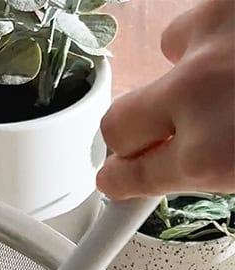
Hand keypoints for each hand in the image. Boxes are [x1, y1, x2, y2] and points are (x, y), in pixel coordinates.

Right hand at [96, 0, 234, 198]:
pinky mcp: (226, 6)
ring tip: (232, 78)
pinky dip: (217, 33)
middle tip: (164, 137)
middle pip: (118, 122)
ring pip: (168, 53)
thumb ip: (208, 168)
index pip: (129, 178)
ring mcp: (213, 41)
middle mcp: (200, 96)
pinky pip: (198, 20)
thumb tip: (180, 166)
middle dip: (135, 133)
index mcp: (211, 157)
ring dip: (191, 68)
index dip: (123, 182)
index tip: (116, 181)